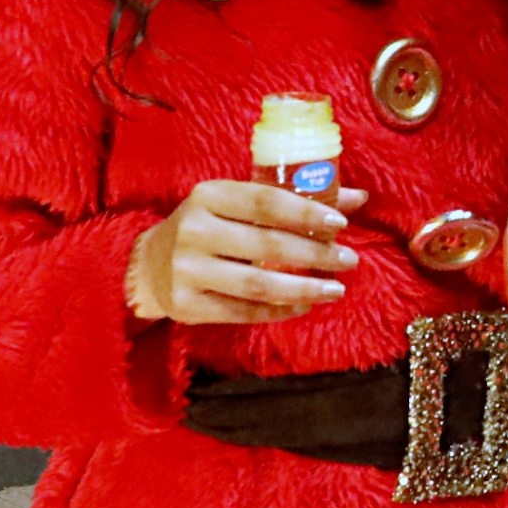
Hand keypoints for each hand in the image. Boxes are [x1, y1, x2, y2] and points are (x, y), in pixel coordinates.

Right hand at [128, 179, 363, 324]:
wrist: (148, 267)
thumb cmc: (208, 228)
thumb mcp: (239, 205)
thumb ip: (294, 201)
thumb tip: (359, 198)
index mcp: (208, 195)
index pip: (265, 201)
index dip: (305, 212)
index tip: (340, 224)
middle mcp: (194, 230)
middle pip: (266, 244)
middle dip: (315, 253)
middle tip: (349, 260)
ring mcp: (187, 270)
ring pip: (257, 284)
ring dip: (304, 287)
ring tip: (335, 289)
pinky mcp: (187, 305)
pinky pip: (243, 312)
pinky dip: (279, 311)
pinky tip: (304, 305)